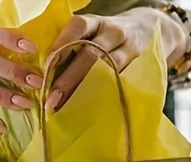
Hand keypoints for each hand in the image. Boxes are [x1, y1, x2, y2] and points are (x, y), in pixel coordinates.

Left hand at [46, 9, 189, 110]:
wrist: (153, 28)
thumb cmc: (108, 37)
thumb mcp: (93, 32)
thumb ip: (71, 47)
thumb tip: (37, 74)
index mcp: (97, 23)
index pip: (79, 26)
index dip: (62, 43)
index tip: (47, 64)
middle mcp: (113, 33)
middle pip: (90, 52)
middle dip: (69, 76)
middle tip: (50, 97)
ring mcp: (128, 49)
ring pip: (106, 68)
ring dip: (83, 89)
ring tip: (65, 107)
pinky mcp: (139, 66)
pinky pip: (121, 80)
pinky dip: (104, 94)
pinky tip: (88, 109)